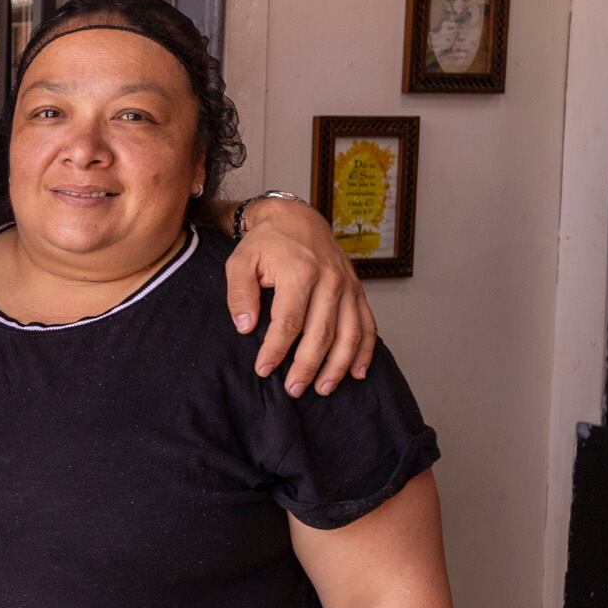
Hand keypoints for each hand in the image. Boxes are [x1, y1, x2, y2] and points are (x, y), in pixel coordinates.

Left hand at [228, 196, 376, 394]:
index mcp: (300, 272)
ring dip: (338, 366)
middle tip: (293, 389)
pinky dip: (366, 351)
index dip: (276, 350)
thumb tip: (246, 327)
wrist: (297, 218)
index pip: (289, 322)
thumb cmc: (266, 243)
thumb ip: (239, 293)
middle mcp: (330, 280)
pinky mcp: (358, 290)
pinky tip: (357, 373)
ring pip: (349, 334)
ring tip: (322, 389)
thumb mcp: (241, 261)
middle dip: (307, 366)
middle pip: (322, 333)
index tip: (263, 369)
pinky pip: (368, 324)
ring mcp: (348, 286)